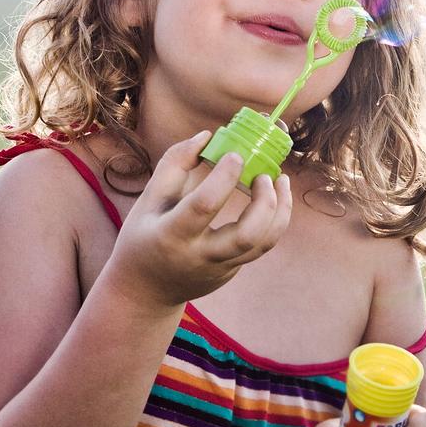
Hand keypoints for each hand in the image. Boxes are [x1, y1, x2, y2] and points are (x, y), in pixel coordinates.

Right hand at [103, 129, 292, 310]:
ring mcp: (219, 268)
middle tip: (266, 175)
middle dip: (265, 202)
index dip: (223, 178)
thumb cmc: (144, 236)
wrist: (146, 290)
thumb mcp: (148, 199)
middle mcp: (199, 256)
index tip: (236, 154)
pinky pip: (261, 246)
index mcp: (171, 235)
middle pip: (246, 236)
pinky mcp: (232, 271)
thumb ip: (175, 164)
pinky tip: (274, 198)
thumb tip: (207, 136)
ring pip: (262, 244)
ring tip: (280, 181)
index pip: (203, 206)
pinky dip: (274, 220)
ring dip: (280, 211)